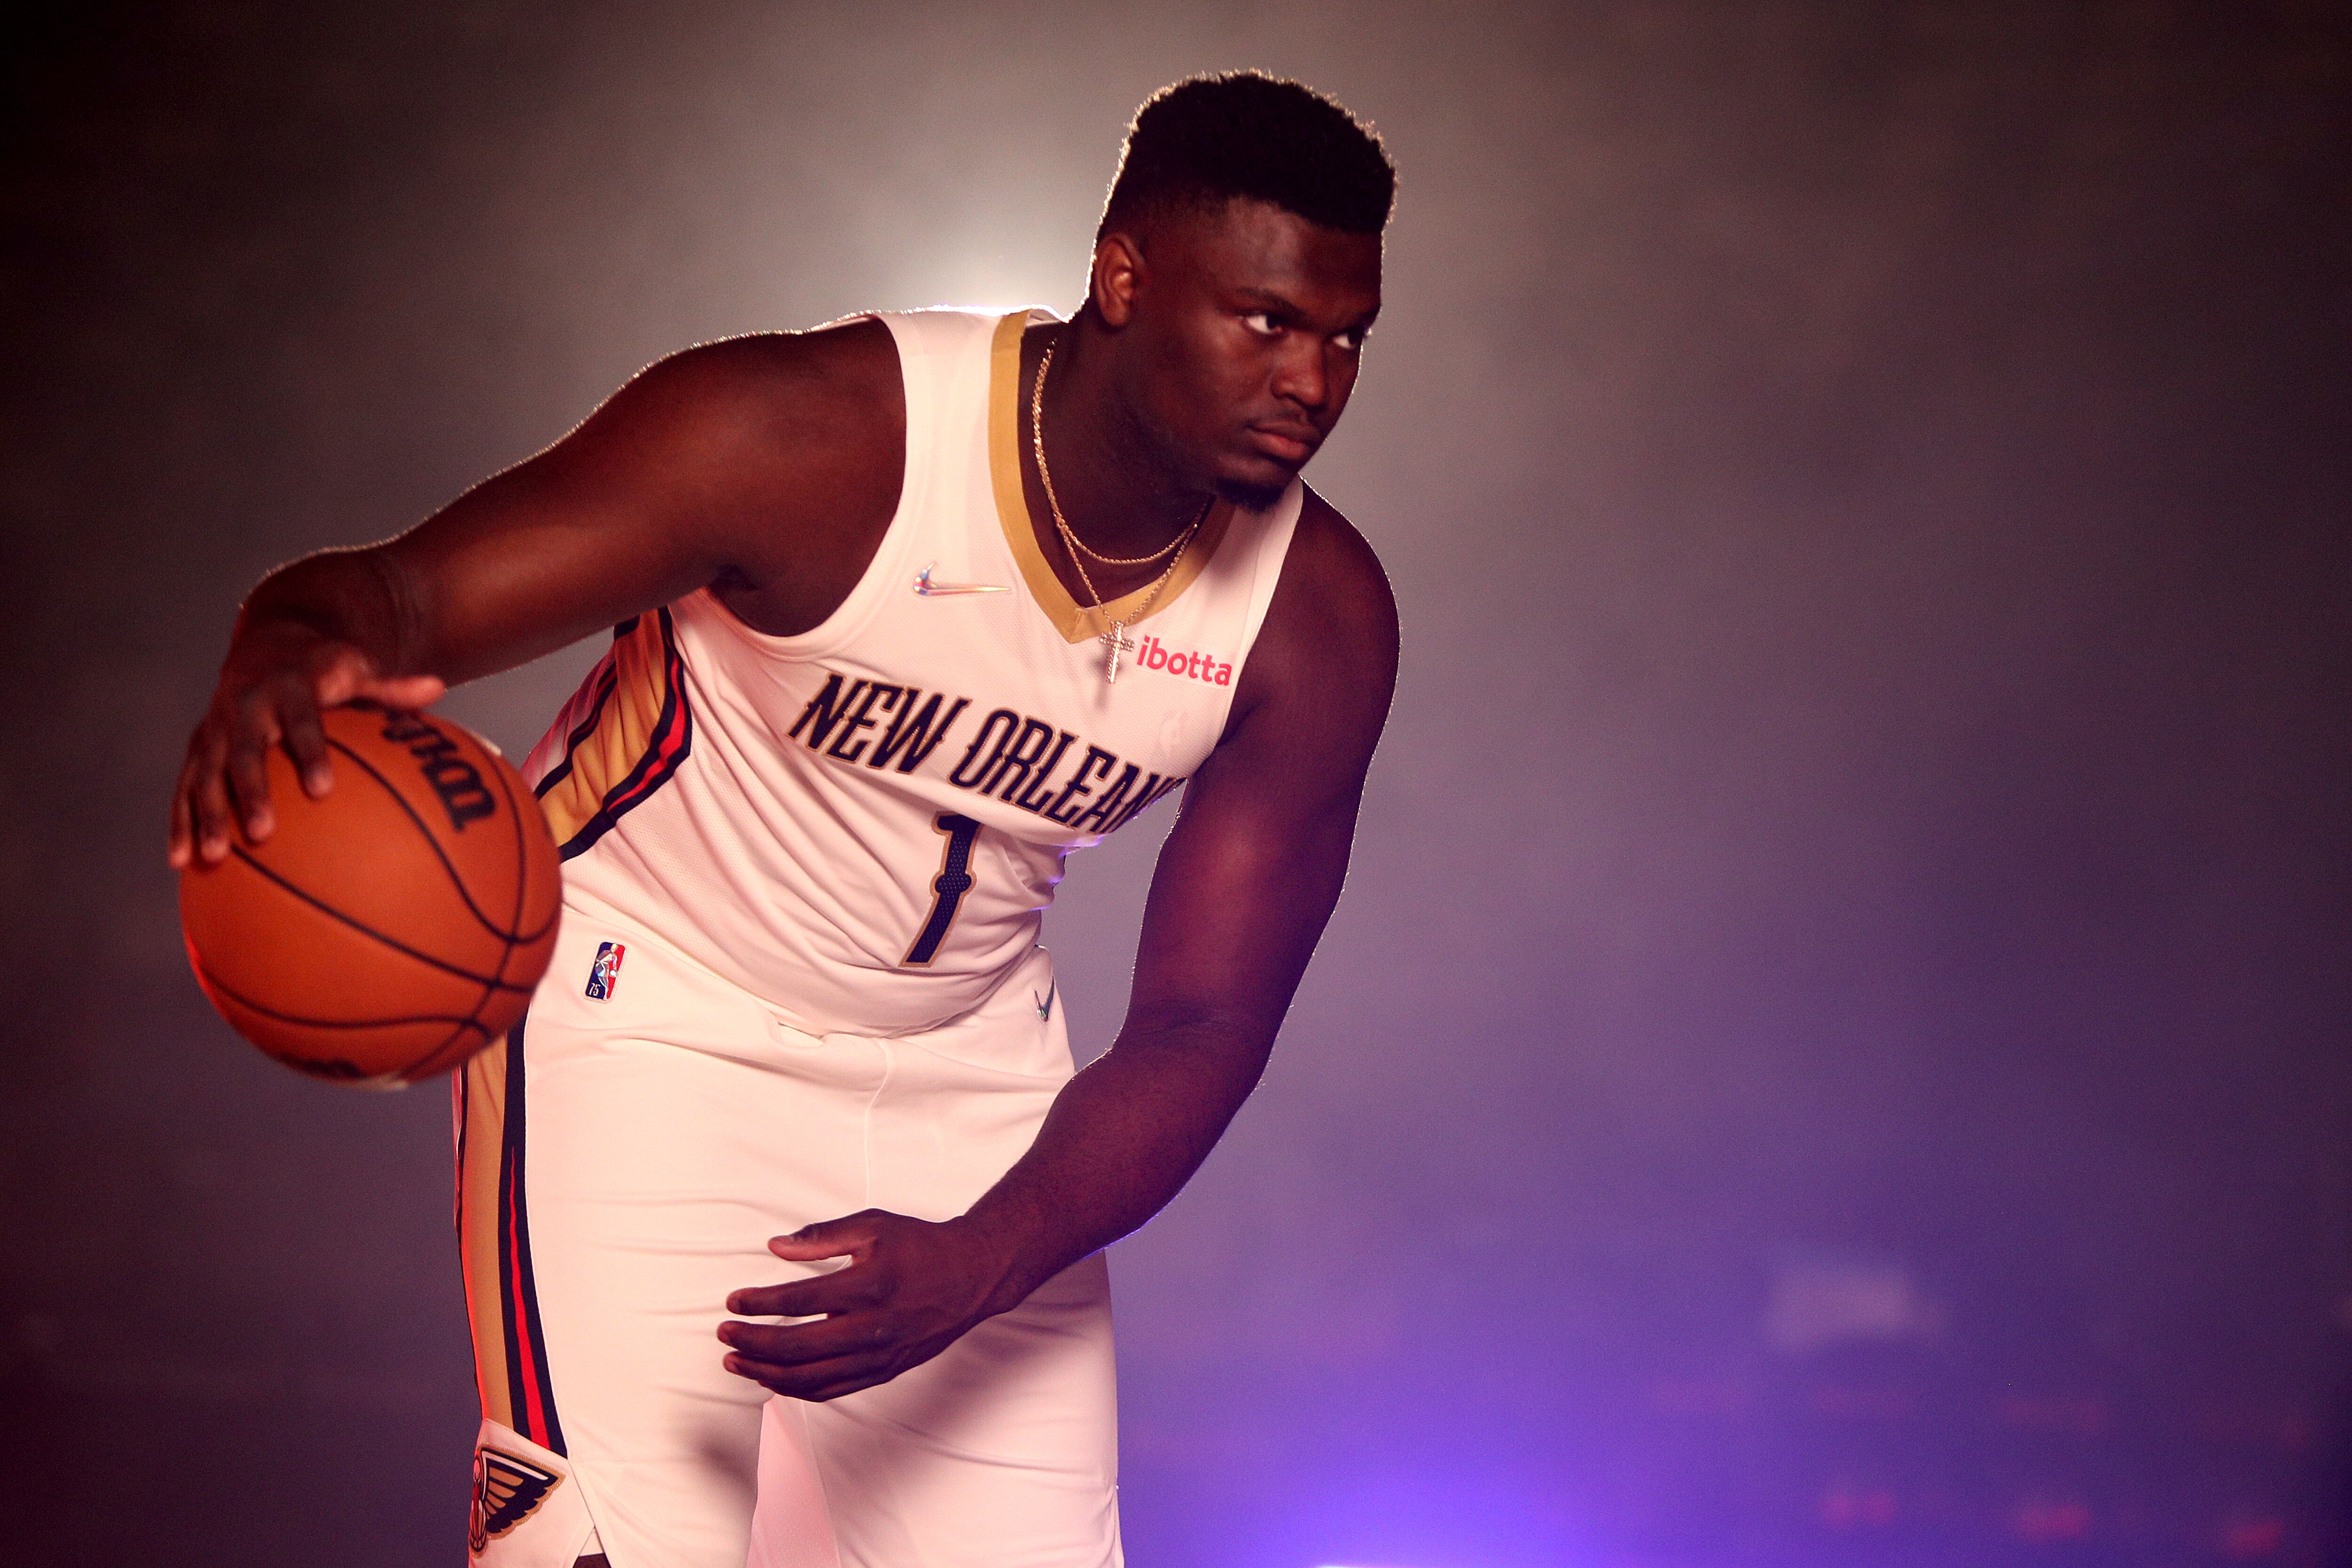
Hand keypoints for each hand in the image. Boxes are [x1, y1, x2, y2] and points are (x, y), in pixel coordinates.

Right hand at [169, 618, 444, 867]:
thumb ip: (390, 689)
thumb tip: (438, 687)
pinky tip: (180, 862)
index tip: (323, 789)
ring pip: (204, 774)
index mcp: (288, 687)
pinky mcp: (197, 749)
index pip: (302, 721)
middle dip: (250, 792)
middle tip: (262, 832)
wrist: (267, 647)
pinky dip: (179, 822)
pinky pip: (184, 788)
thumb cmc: (324, 669)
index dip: (310, 752)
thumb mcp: (356, 671)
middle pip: (245, 752)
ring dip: (206, 815)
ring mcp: (215, 729)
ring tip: (214, 856)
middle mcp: (244, 707)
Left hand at [716, 1210, 1015, 1401]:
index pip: (797, 1302)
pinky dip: (796, 1389)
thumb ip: (822, 1237)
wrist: (971, 1277)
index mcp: (867, 1285)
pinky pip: (832, 1390)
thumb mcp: (872, 1225)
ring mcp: (878, 1355)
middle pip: (795, 1346)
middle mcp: (871, 1327)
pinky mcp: (884, 1371)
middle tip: (724, 1333)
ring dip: (765, 1373)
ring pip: (809, 1377)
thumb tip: (775, 1247)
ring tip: (736, 1362)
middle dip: (751, 1343)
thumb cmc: (919, 1246)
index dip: (758, 1303)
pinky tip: (773, 1380)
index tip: (733, 1300)